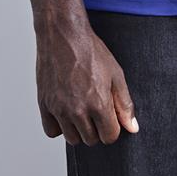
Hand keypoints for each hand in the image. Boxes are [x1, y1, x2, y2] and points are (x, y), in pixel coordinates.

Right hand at [36, 21, 138, 144]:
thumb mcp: (116, 74)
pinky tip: (66, 110)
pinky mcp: (44, 105)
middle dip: (97, 128)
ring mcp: (59, 109)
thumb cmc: (91, 51)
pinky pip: (52, 131)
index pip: (109, 137)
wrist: (64, 35)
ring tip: (82, 107)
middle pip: (91, 140)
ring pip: (72, 139)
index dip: (112, 127)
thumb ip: (125, 104)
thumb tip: (132, 127)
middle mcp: (77, 110)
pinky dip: (59, 125)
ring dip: (79, 128)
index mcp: (98, 104)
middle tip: (96, 108)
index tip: (110, 115)